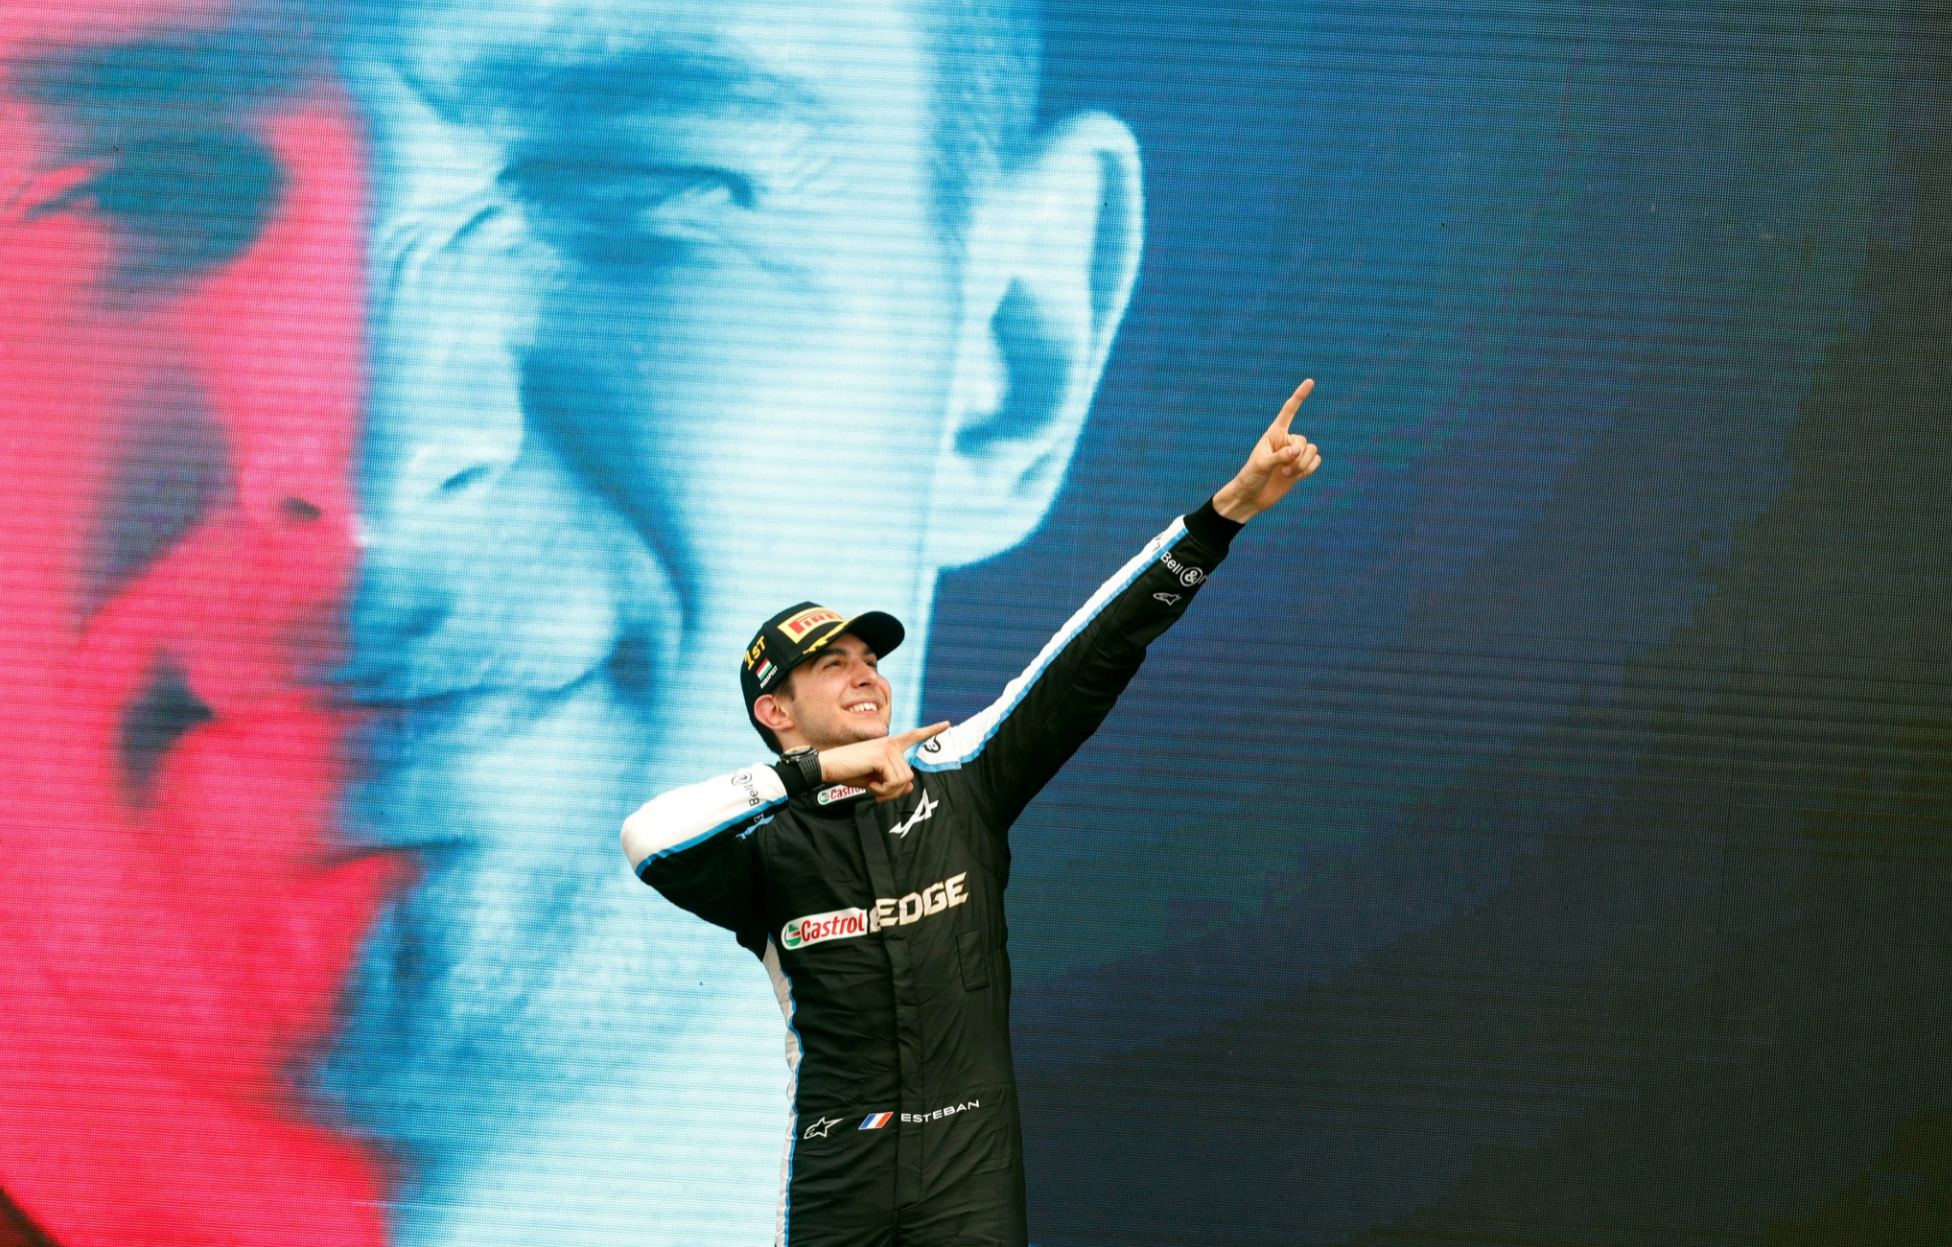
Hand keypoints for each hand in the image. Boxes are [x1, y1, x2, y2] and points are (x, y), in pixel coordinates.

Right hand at [819, 722, 951, 801]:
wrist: (828, 767)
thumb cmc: (849, 772)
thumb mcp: (874, 780)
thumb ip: (893, 783)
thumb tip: (910, 787)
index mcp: (889, 745)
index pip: (914, 735)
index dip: (932, 730)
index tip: (947, 724)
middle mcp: (891, 743)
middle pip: (909, 775)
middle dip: (894, 790)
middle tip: (878, 793)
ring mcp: (887, 747)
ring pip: (903, 780)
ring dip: (889, 791)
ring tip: (873, 787)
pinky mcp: (881, 756)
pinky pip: (894, 781)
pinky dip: (883, 790)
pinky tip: (871, 785)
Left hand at [1212, 379, 1322, 521]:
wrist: (1251, 497)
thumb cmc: (1250, 478)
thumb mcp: (1261, 465)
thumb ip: (1279, 456)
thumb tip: (1298, 451)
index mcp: (1274, 434)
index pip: (1289, 411)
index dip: (1299, 396)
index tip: (1310, 381)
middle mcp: (1286, 441)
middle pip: (1304, 441)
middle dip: (1297, 457)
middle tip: (1284, 470)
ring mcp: (1294, 454)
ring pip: (1313, 451)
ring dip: (1303, 465)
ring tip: (1287, 474)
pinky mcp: (1300, 467)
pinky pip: (1316, 461)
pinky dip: (1310, 469)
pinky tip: (1296, 477)